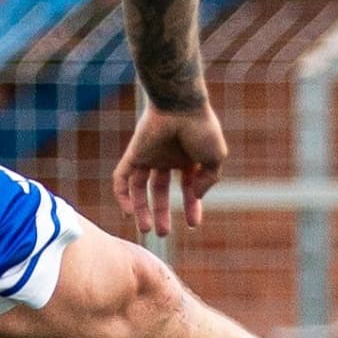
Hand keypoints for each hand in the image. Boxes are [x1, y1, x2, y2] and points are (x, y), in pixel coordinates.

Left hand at [114, 102, 227, 233]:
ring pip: (139, 188)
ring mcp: (148, 155)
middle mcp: (166, 157)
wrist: (180, 104)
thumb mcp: (215, 157)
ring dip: (141, 210)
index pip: (187, 187)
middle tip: (162, 234)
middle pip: (160, 191)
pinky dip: (123, 195)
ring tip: (146, 230)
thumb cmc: (201, 127)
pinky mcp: (133, 153)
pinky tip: (128, 212)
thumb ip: (208, 179)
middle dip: (161, 213)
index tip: (193, 224)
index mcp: (187, 157)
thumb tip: (196, 196)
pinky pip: (122, 177)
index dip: (191, 206)